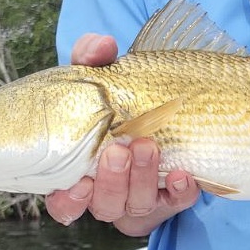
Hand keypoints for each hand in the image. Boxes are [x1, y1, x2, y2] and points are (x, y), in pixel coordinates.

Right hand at [44, 31, 199, 235]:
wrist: (163, 105)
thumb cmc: (119, 97)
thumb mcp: (102, 74)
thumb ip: (93, 57)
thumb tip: (101, 46)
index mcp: (81, 174)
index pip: (65, 203)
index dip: (69, 201)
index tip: (78, 183)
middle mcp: (110, 193)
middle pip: (106, 203)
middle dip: (112, 180)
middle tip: (118, 149)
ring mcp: (143, 197)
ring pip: (139, 204)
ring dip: (143, 178)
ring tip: (148, 146)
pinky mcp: (173, 197)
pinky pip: (177, 202)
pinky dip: (179, 191)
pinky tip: (183, 175)